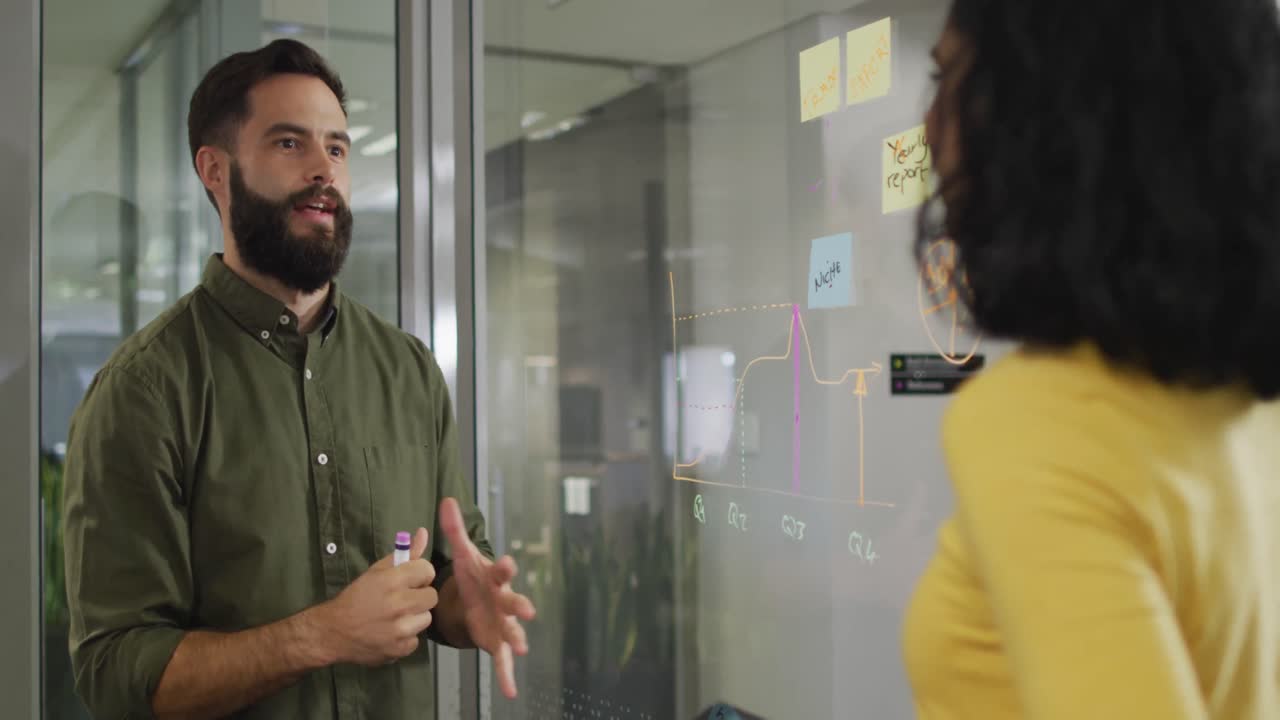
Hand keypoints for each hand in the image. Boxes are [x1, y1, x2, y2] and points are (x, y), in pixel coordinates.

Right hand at [317, 528, 438, 665]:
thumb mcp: (377, 571)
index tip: (409, 581)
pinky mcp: (400, 649)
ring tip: (396, 617)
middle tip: (403, 600)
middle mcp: (400, 604)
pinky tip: (391, 633)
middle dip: (419, 597)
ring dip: (414, 617)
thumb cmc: (356, 597)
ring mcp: (401, 629)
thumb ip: (405, 554)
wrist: (333, 632)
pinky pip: (416, 640)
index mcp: (392, 580)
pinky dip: (406, 637)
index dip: (419, 575)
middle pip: (432, 596)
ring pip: (426, 618)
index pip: (428, 570)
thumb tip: (423, 533)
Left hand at [439, 497, 537, 697]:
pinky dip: (506, 675)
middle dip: (520, 606)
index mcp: (494, 578)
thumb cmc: (473, 576)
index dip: (505, 568)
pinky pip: (501, 659)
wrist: (476, 599)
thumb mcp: (462, 554)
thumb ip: (454, 530)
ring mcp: (502, 622)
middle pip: (513, 601)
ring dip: (516, 639)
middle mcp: (503, 600)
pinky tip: (510, 691)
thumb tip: (446, 499)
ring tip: (521, 648)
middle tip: (527, 610)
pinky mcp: (495, 641)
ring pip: (512, 631)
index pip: (500, 571)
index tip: (509, 563)